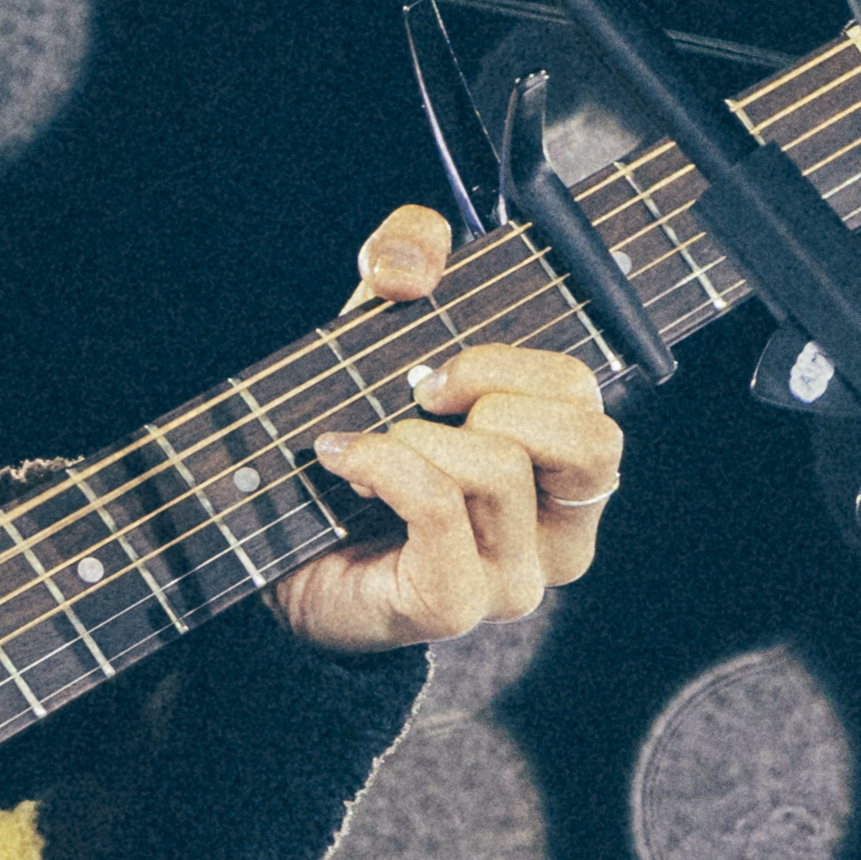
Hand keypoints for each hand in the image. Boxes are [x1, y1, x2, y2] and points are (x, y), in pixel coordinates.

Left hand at [273, 204, 625, 656]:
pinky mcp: (455, 603)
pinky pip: (436, 504)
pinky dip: (382, 463)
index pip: (586, 397)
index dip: (512, 361)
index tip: (438, 369)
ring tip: (369, 443)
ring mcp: (515, 579)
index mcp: (563, 474)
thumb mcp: (383, 329)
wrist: (273, 545)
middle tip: (417, 397)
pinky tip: (342, 460)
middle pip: (586, 438)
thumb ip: (408, 256)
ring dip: (416, 434)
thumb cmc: (354, 443)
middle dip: (489, 390)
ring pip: (500, 467)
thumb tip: (413, 265)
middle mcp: (559, 534)